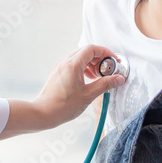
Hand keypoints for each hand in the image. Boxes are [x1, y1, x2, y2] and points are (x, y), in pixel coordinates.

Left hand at [0, 45, 124, 139]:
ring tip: (99, 76)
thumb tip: (118, 78)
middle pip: (86, 51)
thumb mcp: (88, 95)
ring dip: (92, 63)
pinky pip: (73, 64)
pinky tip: (89, 79)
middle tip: (108, 69)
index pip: (92, 49)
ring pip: (79, 57)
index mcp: (73, 65)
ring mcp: (61, 67)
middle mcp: (65, 62)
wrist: (43, 113)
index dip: (105, 52)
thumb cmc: (62, 106)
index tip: (114, 60)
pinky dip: (84, 68)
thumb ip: (105, 85)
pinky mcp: (58, 73)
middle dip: (100, 58)